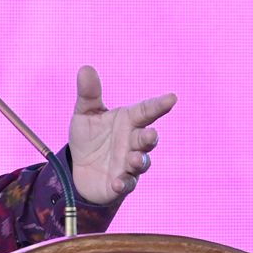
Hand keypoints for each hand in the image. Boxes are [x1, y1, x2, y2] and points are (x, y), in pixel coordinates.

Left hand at [67, 65, 176, 203]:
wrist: (79, 170)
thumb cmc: (89, 138)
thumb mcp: (85, 114)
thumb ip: (88, 94)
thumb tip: (85, 68)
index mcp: (128, 121)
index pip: (146, 110)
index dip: (159, 104)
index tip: (172, 98)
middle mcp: (133, 142)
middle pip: (147, 138)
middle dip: (150, 137)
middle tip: (151, 134)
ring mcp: (130, 164)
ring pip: (142, 162)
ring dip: (140, 160)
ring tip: (135, 159)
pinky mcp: (122, 183)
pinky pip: (127, 184)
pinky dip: (124, 183)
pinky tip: (117, 183)